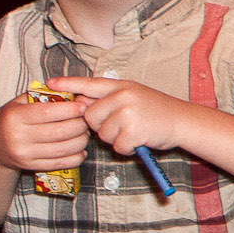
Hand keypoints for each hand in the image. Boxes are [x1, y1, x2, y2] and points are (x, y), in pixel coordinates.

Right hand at [0, 89, 89, 171]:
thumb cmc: (10, 119)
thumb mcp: (19, 103)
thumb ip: (42, 96)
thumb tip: (73, 92)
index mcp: (15, 117)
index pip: (48, 112)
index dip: (70, 109)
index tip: (83, 106)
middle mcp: (19, 137)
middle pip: (60, 131)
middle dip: (80, 124)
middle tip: (87, 119)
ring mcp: (25, 154)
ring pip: (63, 149)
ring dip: (81, 140)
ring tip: (85, 132)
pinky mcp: (31, 167)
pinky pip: (60, 163)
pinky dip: (76, 157)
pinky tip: (81, 150)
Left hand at [61, 75, 189, 156]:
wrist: (184, 121)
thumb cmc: (158, 111)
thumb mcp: (134, 96)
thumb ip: (109, 98)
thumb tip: (81, 104)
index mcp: (122, 86)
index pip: (89, 84)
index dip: (68, 84)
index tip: (50, 84)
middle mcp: (123, 96)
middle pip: (90, 116)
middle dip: (101, 125)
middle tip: (123, 124)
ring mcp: (129, 112)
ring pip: (102, 133)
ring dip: (116, 138)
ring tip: (135, 131)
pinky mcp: (134, 130)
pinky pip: (117, 146)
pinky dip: (126, 149)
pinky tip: (139, 141)